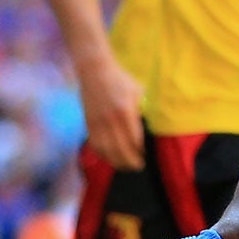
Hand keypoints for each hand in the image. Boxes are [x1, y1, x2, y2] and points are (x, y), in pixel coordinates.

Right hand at [76, 53, 144, 169]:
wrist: (94, 70)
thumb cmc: (121, 80)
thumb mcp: (139, 92)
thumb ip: (144, 110)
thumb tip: (150, 127)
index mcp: (125, 112)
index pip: (134, 139)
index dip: (140, 151)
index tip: (146, 155)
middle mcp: (110, 120)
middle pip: (120, 149)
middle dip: (131, 161)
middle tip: (139, 167)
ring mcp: (97, 123)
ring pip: (107, 151)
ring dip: (117, 162)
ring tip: (126, 167)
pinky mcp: (88, 124)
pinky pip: (95, 145)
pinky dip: (103, 155)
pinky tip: (111, 159)